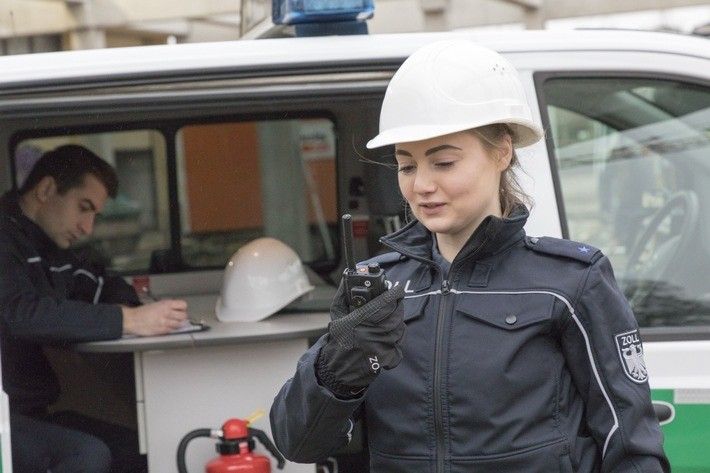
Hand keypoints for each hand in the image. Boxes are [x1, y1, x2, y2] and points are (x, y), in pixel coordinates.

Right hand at [122, 299, 187, 335]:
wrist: (132, 319)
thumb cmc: (142, 312)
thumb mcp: (157, 304)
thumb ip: (168, 307)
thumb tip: (178, 310)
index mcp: (166, 304)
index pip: (183, 305)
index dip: (183, 308)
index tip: (181, 310)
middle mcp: (167, 312)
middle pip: (183, 316)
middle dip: (182, 318)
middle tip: (178, 318)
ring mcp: (165, 322)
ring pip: (179, 324)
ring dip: (177, 325)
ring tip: (172, 323)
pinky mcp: (162, 330)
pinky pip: (172, 330)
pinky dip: (171, 330)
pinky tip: (166, 327)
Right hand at [316, 282, 405, 396]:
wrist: (338, 368)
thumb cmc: (338, 339)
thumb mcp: (336, 314)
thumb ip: (342, 294)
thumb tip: (347, 277)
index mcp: (356, 319)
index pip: (382, 303)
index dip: (392, 294)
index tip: (396, 289)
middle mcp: (369, 332)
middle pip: (394, 314)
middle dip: (397, 306)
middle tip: (395, 302)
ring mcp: (379, 346)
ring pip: (399, 328)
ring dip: (398, 322)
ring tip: (390, 320)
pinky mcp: (386, 357)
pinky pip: (399, 343)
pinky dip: (397, 338)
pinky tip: (388, 336)